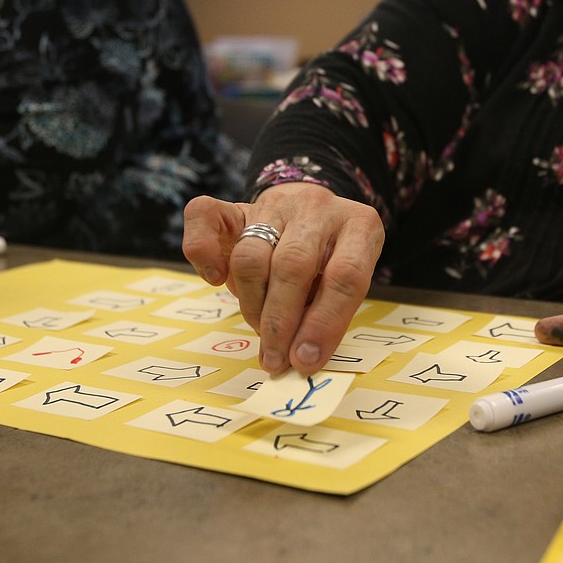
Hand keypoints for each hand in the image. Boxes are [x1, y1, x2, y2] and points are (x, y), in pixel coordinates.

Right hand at [182, 184, 384, 375]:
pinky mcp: (236, 205)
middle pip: (293, 265)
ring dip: (251, 303)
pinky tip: (215, 279)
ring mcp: (275, 203)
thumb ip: (326, 311)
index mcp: (360, 225)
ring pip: (251, 255)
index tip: (304, 360)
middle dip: (280, 321)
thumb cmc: (329, 259)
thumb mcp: (343, 281)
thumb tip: (300, 358)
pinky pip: (204, 217)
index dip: (324, 323)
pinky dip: (201, 252)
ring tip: (259, 328)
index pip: (346, 275)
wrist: (309, 213)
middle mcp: (319, 207)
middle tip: (274, 358)